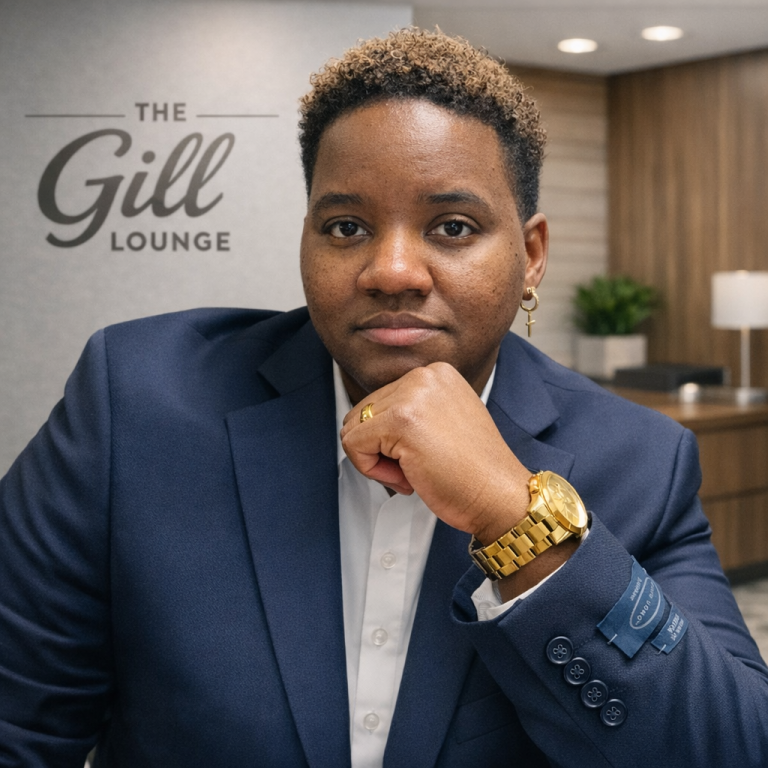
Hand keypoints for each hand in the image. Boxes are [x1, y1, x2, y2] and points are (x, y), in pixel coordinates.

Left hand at [340, 362, 530, 543]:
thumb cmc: (475, 472)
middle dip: (381, 447)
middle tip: (417, 466)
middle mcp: (424, 376)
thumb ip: (411, 411)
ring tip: (414, 469)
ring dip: (375, 459)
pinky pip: (352, 445)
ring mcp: (412, 396)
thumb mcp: (443, 421)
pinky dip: (371, 469)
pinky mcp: (400, 421)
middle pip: (363, 412)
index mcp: (436, 373)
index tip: (423, 452)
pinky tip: (408, 476)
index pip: (380, 401)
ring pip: (354, 428)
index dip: (390, 438)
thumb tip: (366, 421)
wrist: (500, 495)